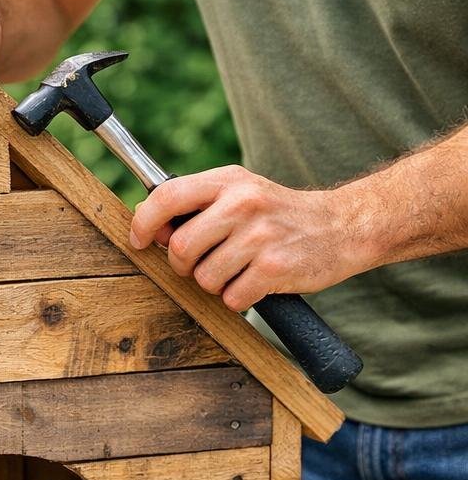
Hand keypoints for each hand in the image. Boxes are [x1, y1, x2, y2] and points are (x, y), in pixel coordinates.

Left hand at [128, 165, 362, 310]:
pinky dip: (239, 298)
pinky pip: (231, 298)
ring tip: (238, 270)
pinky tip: (256, 282)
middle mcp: (243, 203)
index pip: (168, 195)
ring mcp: (260, 236)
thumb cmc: (279, 215)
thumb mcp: (241, 192)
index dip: (144, 222)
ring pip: (204, 278)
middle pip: (181, 248)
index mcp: (229, 181)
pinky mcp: (274, 268)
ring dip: (215, 284)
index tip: (139, 240)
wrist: (340, 227)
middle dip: (184, 266)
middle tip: (204, 263)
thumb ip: (197, 204)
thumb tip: (146, 220)